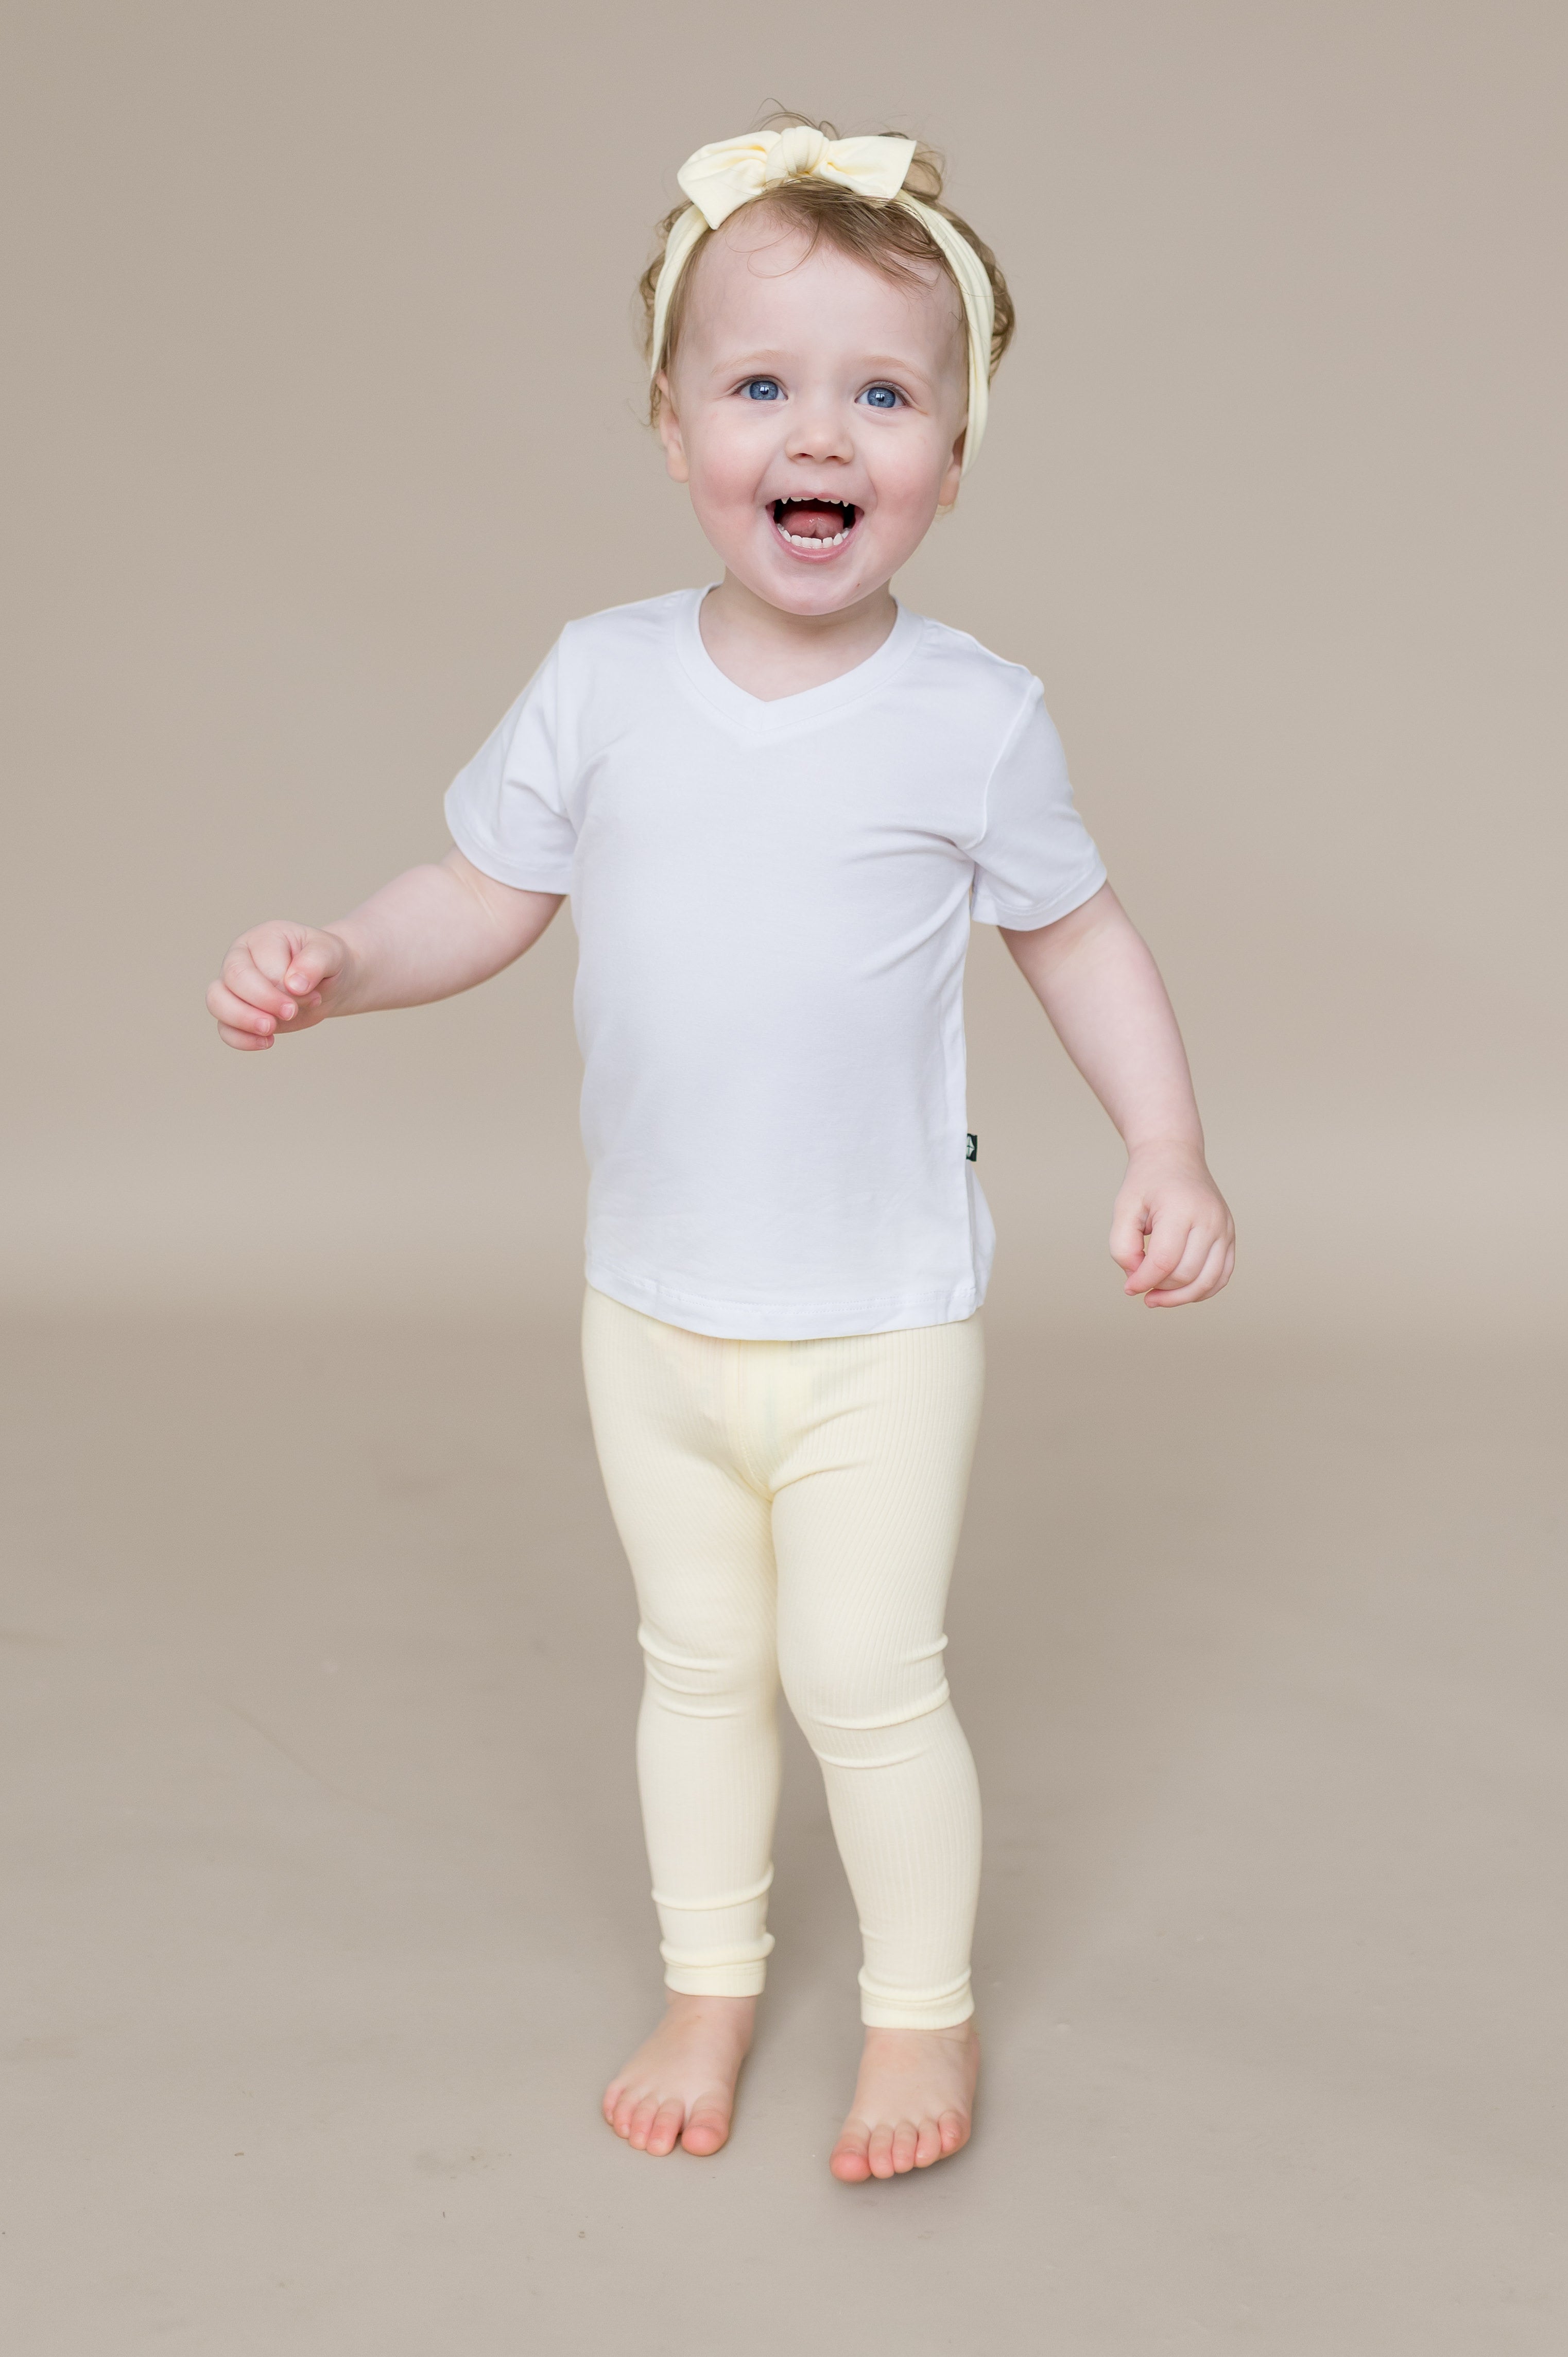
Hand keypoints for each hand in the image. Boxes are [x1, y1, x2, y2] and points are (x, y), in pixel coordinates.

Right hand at [206, 921, 351, 1051]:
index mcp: (263, 938)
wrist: (328, 981)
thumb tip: (294, 985)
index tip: (313, 996)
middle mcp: (241, 957)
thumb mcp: (331, 953)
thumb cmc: (326, 962)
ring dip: (243, 1020)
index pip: (263, 963)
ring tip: (271, 1030)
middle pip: (233, 978)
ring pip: (217, 1001)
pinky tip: (268, 1042)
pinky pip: (224, 1028)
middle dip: (262, 1001)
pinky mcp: (238, 1012)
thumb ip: (315, 962)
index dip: (284, 986)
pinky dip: (241, 1040)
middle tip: (291, 1013)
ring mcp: (234, 985)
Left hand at [1110, 1142, 1234, 1307]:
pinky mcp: (1230, 1236)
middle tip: (1138, 1284)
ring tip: (1156, 1297)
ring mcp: (1224, 1228)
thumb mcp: (1123, 1208)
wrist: (1175, 1157)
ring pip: (1208, 1282)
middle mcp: (1209, 1219)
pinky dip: (1201, 1291)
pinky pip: (1222, 1277)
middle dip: (1159, 1289)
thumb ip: (1122, 1246)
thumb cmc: (1147, 1183)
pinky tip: (1179, 1292)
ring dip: (1180, 1298)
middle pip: (1186, 1275)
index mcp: (1181, 1209)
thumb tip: (1137, 1280)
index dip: (1143, 1281)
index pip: (1164, 1261)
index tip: (1128, 1289)